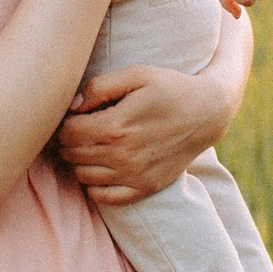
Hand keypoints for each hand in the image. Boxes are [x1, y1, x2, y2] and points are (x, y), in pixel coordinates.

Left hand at [54, 48, 243, 205]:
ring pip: (83, 176)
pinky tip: (102, 167)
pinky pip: (104, 197)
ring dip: (80, 161)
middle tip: (82, 127)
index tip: (75, 114)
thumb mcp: (137, 74)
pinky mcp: (145, 188)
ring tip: (92, 145)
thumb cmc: (170, 88)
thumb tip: (73, 106)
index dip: (64, 122)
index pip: (67, 133)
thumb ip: (100, 86)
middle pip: (72, 154)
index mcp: (115, 126)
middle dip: (69, 140)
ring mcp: (134, 175)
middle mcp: (122, 156)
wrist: (208, 112)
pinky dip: (95, 185)